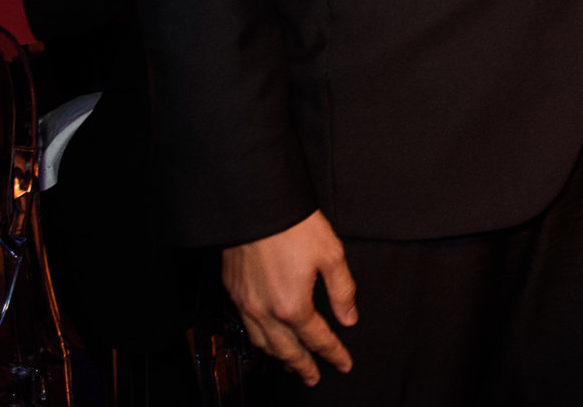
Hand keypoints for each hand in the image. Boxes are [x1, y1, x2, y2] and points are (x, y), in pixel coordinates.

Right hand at [223, 210, 357, 385]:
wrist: (255, 205)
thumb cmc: (292, 226)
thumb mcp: (331, 254)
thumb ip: (342, 290)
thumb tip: (349, 316)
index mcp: (293, 305)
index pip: (317, 339)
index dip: (333, 353)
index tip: (343, 363)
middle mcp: (266, 311)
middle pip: (287, 350)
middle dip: (303, 366)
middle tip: (314, 377)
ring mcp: (246, 304)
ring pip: (263, 344)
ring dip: (279, 358)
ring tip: (291, 364)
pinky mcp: (233, 292)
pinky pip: (247, 328)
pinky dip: (260, 340)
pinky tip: (266, 338)